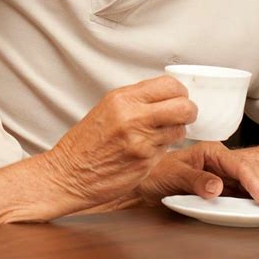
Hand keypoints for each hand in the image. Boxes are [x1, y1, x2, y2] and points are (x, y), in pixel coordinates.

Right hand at [45, 76, 196, 209]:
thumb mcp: (109, 107)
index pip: (169, 85)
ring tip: (161, 133)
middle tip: (184, 115)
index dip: (180, 92)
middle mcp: (133, 117)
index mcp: (123, 98)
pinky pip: (168, 149)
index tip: (179, 97)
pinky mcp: (145, 163)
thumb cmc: (86, 142)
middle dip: (189, 110)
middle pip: (183, 106)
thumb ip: (137, 99)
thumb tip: (166, 94)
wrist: (69, 173)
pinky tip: (149, 148)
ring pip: (180, 130)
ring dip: (177, 131)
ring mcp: (141, 141)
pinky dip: (165, 148)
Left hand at [136, 141, 258, 206]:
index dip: (253, 182)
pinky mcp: (220, 189)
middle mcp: (219, 162)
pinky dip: (255, 201)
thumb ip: (196, 179)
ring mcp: (221, 176)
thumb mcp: (174, 174)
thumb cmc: (157, 172)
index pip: (238, 166)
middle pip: (250, 173)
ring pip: (249, 184)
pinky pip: (241, 194)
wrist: (145, 182)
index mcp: (211, 152)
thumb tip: (218, 187)